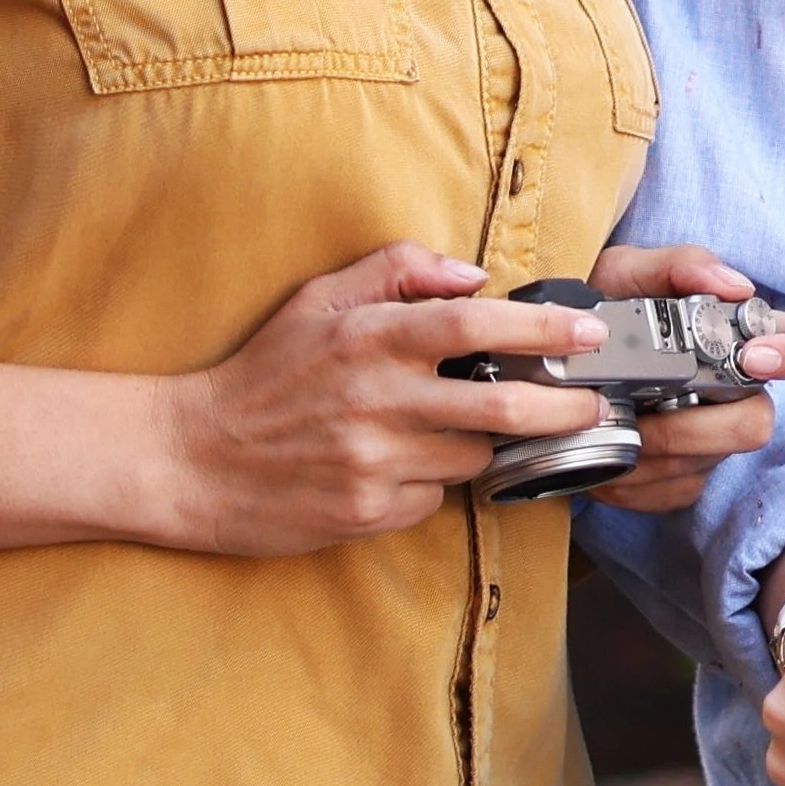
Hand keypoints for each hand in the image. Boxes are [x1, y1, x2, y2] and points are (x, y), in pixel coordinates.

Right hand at [145, 243, 598, 551]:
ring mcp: (373, 462)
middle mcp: (376, 400)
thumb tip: (473, 277)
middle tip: (593, 402)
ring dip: (487, 442)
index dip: (541, 329)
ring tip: (470, 427)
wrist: (191, 459)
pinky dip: (435, 481)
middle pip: (499, 404)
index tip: (588, 332)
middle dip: (561, 404)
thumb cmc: (263, 373)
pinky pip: (434, 497)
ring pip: (473, 455)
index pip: (473, 326)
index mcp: (368, 339)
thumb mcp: (318, 301)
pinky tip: (406, 466)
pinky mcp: (367, 513)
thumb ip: (397, 272)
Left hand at [590, 243, 784, 480]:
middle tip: (649, 405)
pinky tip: (608, 448)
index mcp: (740, 337)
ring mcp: (712, 443)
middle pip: (757, 422)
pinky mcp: (680, 482)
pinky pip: (670, 491)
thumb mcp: (627, 272)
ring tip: (612, 419)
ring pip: (705, 462)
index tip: (752, 358)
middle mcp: (738, 395)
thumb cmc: (597, 309)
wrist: (545, 363)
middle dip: (698, 422)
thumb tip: (734, 286)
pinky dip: (632, 475)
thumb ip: (679, 266)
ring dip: (653, 445)